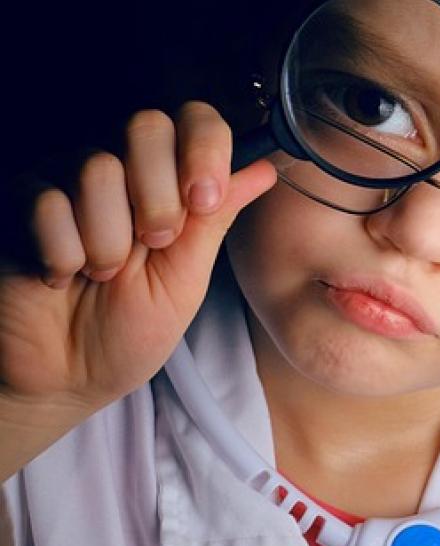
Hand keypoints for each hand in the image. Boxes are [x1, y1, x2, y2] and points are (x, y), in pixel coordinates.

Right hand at [0, 101, 274, 415]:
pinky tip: (61, 276)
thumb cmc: (131, 332)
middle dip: (159, 198)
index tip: (204, 200)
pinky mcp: (19, 200)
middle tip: (151, 247)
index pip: (194, 121)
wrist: (69, 378)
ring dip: (109, 242)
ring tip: (102, 274)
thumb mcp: (187, 277)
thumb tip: (263, 168)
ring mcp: (67, 179)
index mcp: (168, 184)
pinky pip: (48, 202)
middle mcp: (121, 170)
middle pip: (147, 126)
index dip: (204, 149)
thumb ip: (215, 218)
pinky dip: (64, 255)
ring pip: (99, 168)